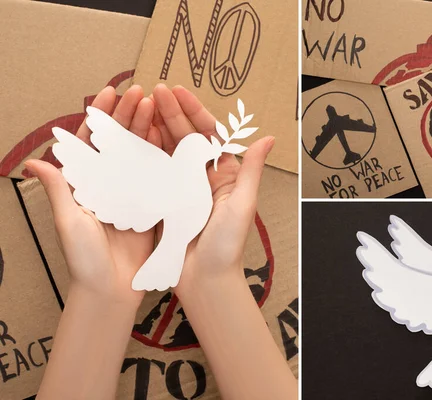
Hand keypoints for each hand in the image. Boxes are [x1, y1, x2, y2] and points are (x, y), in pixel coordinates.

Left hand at [25, 85, 160, 307]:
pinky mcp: (150, 204)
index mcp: (85, 185)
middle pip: (118, 141)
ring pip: (139, 153)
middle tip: (140, 93)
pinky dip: (162, 154)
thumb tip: (34, 163)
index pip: (91, 141)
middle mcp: (108, 184)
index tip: (110, 93)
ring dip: (146, 129)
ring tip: (156, 106)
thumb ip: (60, 190)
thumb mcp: (69, 223)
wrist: (111, 289)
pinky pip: (157, 174)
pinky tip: (168, 136)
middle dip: (128, 115)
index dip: (100, 117)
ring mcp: (130, 192)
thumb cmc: (84, 259)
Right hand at [149, 84, 273, 293]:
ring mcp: (181, 188)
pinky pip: (153, 172)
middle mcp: (203, 178)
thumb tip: (269, 137)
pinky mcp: (163, 201)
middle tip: (154, 90)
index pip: (209, 135)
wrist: (204, 281)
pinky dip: (144, 154)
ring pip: (167, 151)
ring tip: (141, 105)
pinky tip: (133, 136)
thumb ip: (251, 170)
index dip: (194, 111)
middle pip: (186, 138)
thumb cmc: (227, 246)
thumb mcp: (242, 204)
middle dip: (171, 113)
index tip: (178, 91)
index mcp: (225, 175)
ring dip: (155, 127)